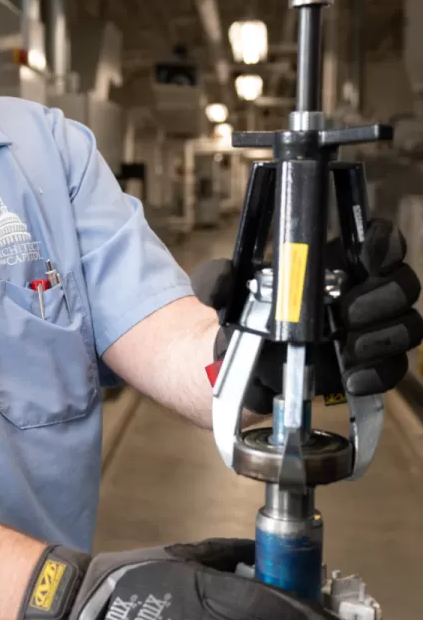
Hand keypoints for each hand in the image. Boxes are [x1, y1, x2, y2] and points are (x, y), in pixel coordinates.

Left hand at [192, 218, 422, 409]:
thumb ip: (217, 281)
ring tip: (348, 350)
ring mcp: (376, 328)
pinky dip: (377, 375)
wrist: (247, 363)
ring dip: (382, 338)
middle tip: (347, 316)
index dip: (384, 244)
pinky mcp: (375, 364)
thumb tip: (219, 283)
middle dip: (381, 299)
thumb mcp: (227, 293)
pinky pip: (394, 368)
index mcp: (341, 261)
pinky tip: (350, 380)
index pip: (382, 240)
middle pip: (404, 284)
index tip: (367, 254)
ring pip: (408, 326)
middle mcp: (368, 290)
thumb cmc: (248, 314)